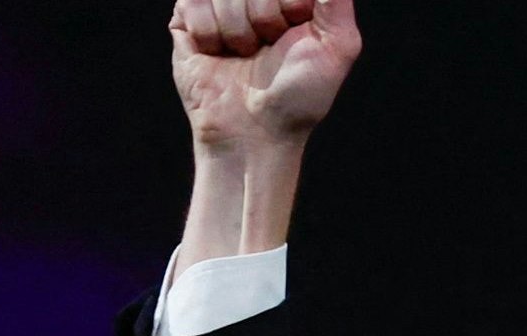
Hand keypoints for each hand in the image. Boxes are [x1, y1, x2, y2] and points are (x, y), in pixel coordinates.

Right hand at [171, 0, 361, 149]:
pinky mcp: (187, 15)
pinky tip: (218, 53)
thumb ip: (337, 2)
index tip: (296, 30)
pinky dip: (209, 34)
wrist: (255, 130)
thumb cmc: (299, 94)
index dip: (290, 5)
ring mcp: (219, 3)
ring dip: (238, 32)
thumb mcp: (339, 46)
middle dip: (265, 17)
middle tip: (268, 46)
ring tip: (244, 54)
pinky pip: (193, 3)